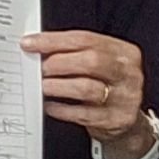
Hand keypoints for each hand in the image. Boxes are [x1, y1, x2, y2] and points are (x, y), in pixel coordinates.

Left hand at [25, 27, 148, 148]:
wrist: (125, 119)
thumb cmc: (106, 86)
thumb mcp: (99, 65)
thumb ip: (74, 53)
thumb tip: (37, 48)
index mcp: (124, 52)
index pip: (85, 39)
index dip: (54, 41)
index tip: (30, 43)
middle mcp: (129, 73)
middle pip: (91, 61)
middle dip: (57, 63)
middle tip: (37, 68)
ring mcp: (126, 97)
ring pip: (86, 88)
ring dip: (57, 86)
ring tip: (42, 86)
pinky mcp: (117, 119)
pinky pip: (84, 113)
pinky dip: (62, 109)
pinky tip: (51, 106)